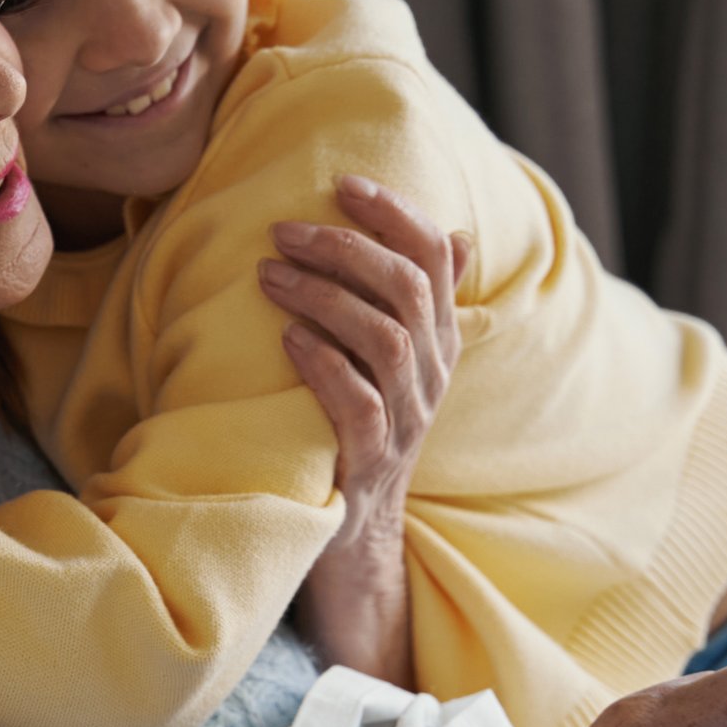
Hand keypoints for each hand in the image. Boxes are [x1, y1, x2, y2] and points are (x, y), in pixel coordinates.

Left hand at [261, 175, 471, 686]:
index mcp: (438, 344)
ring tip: (269, 274)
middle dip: (348, 249)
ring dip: (326, 298)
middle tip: (281, 229)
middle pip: (410, 292)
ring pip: (387, 342)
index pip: (436, 260)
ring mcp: (406, 424)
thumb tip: (457, 233)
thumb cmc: (357, 438)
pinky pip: (359, 406)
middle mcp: (431, 378)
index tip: (343, 181)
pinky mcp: (369, 466)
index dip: (397, 215)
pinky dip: (323, 366)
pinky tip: (286, 340)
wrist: (355, 545)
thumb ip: (412, 305)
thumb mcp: (390, 368)